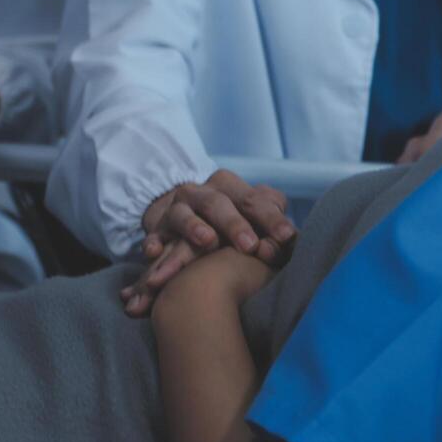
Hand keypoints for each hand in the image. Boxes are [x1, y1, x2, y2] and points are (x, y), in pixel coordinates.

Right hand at [121, 170, 294, 317]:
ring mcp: (176, 210)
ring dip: (194, 227)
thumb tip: (288, 241)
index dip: (271, 218)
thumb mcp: (251, 217)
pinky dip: (153, 244)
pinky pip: (153, 237)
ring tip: (207, 241)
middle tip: (250, 247)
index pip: (253, 200)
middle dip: (234, 225)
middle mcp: (201, 194)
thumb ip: (270, 226)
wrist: (182, 218)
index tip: (286, 237)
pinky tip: (155, 253)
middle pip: (217, 204)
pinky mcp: (157, 230)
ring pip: (183, 216)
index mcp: (229, 188)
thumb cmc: (229, 224)